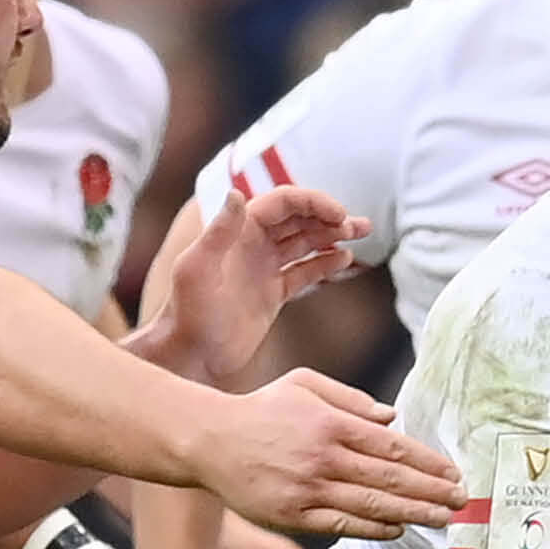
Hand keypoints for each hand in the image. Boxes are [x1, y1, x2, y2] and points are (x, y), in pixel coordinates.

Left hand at [160, 187, 371, 383]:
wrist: (190, 356)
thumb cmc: (187, 314)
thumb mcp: (197, 269)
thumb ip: (218, 232)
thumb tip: (236, 193)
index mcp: (237, 232)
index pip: (283, 203)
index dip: (313, 203)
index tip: (339, 215)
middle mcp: (252, 245)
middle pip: (299, 219)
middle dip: (330, 217)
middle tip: (359, 225)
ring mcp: (264, 269)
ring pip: (306, 243)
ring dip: (333, 236)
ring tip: (362, 234)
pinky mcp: (272, 294)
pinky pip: (304, 272)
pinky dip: (325, 265)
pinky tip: (344, 261)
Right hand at [192, 370, 464, 537]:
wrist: (208, 440)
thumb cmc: (261, 409)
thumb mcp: (305, 385)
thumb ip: (351, 398)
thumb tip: (392, 417)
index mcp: (330, 423)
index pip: (393, 447)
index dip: (429, 462)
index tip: (454, 473)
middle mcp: (323, 457)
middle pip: (390, 478)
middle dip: (433, 491)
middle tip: (463, 501)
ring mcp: (308, 490)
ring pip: (372, 505)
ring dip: (414, 513)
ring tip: (444, 519)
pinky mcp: (292, 516)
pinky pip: (342, 525)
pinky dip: (375, 528)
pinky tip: (399, 528)